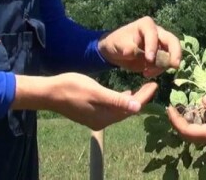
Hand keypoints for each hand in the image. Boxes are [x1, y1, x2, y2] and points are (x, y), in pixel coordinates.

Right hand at [13, 73, 156, 129]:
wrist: (49, 93)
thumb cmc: (72, 87)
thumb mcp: (96, 91)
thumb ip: (117, 100)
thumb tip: (138, 108)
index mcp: (105, 117)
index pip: (131, 108)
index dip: (145, 96)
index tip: (156, 84)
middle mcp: (102, 122)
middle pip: (127, 110)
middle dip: (141, 98)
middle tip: (152, 84)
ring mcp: (96, 119)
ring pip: (120, 110)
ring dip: (131, 99)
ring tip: (142, 87)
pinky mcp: (91, 114)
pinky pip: (111, 109)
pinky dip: (120, 101)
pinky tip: (124, 93)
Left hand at [97, 16, 181, 77]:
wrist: (115, 51)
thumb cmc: (117, 43)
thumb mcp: (118, 44)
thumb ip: (126, 47)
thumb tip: (131, 52)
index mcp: (146, 25)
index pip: (153, 34)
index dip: (153, 46)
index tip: (149, 59)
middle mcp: (157, 32)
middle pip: (172, 40)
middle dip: (175, 53)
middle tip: (175, 65)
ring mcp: (161, 44)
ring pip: (171, 53)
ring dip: (163, 65)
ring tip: (147, 73)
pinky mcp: (161, 55)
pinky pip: (166, 63)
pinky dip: (159, 70)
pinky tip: (146, 73)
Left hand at [166, 96, 205, 148]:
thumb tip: (202, 99)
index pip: (185, 130)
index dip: (175, 120)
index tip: (169, 108)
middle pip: (186, 131)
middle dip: (177, 120)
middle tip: (172, 106)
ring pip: (193, 128)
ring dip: (186, 118)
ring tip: (182, 104)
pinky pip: (202, 124)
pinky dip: (196, 115)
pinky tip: (199, 105)